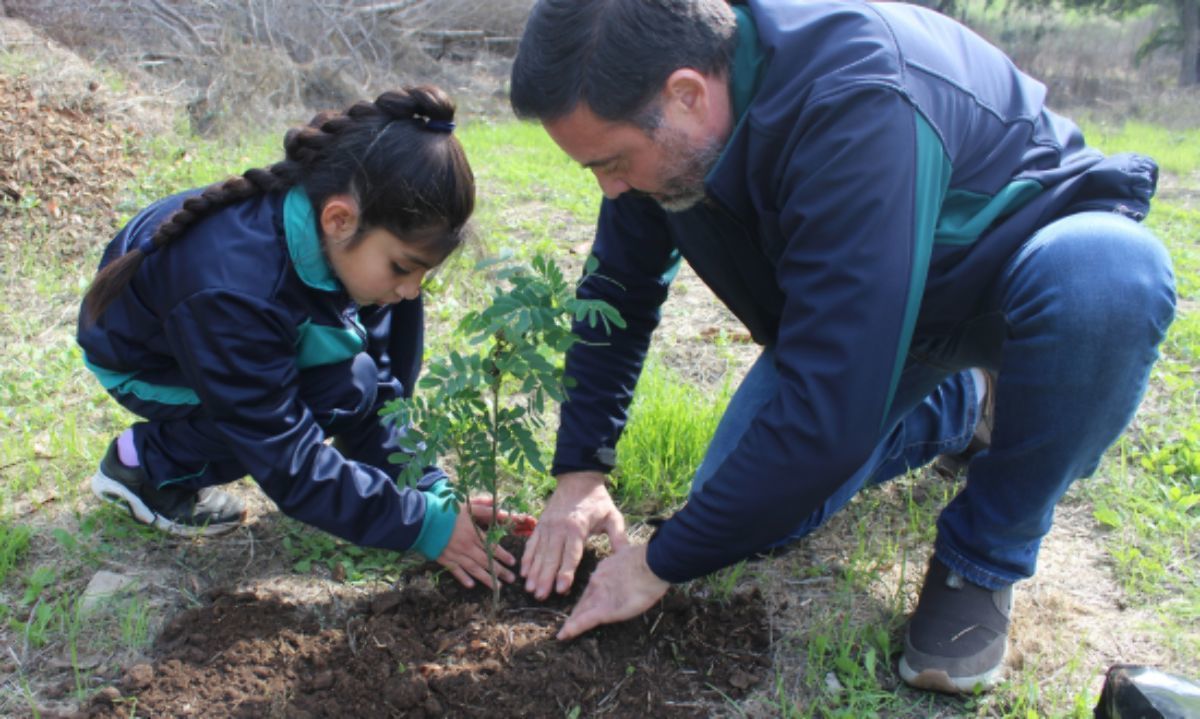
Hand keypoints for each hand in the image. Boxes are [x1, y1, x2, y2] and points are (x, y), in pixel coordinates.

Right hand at [436, 496, 518, 588]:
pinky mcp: (444, 559)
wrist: (422, 519)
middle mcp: (466, 546)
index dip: (503, 555)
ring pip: (474, 569)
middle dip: (500, 571)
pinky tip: (471, 585)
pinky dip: (463, 578)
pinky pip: (455, 571)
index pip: (492, 547)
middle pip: (486, 560)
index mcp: (473, 533)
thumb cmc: (446, 510)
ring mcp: (455, 554)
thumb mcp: (466, 506)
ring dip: (486, 578)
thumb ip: (484, 508)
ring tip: (497, 586)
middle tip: (511, 579)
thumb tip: (500, 509)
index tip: (512, 562)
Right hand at [521, 471, 629, 599]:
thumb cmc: (597, 500)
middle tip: (540, 596)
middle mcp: (559, 527)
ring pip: (539, 552)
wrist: (578, 479)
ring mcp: (547, 525)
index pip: (571, 554)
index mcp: (577, 527)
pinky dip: (526, 557)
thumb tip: (626, 556)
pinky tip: (523, 571)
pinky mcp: (541, 524)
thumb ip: (618, 537)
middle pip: (551, 557)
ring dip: (534, 571)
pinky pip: (532, 543)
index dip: (565, 572)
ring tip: (529, 588)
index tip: (560, 589)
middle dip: (545, 578)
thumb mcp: (613, 516)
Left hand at [557, 544, 668, 639]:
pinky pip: (584, 620)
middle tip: (569, 622)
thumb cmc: (652, 562)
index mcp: (605, 570)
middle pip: (584, 599)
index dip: (587, 596)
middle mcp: (598, 581)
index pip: (593, 586)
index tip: (584, 603)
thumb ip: (626, 558)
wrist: (653, 564)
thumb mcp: (634, 557)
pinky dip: (573, 628)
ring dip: (572, 622)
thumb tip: (631, 555)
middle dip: (577, 610)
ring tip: (563, 633)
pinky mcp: (602, 609)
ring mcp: (599, 596)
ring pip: (581, 611)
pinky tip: (563, 636)